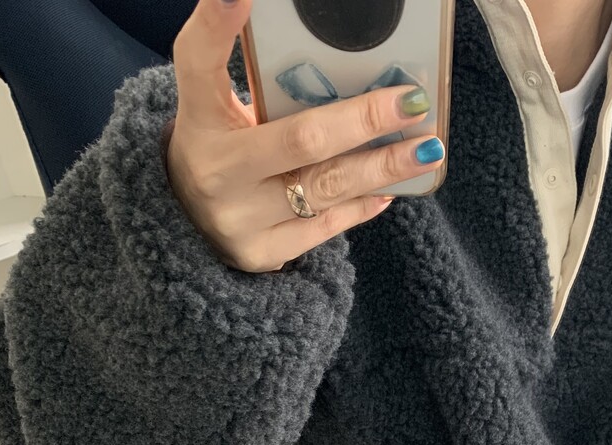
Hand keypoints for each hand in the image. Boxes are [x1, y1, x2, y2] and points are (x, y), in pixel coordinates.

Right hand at [167, 0, 443, 271]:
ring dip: (382, 166)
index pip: (200, 62)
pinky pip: (326, 227)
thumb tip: (329, 47)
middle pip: (301, 140)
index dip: (218, 24)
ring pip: (326, 188)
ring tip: (426, 149)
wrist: (185, 226)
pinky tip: (392, 188)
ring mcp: (241, 220)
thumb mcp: (218, 107)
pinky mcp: (262, 254)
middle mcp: (217, 171)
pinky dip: (362, 204)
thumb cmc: (218, 149)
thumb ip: (264, 81)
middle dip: (364, 120)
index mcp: (199, 118)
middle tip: (413, 102)